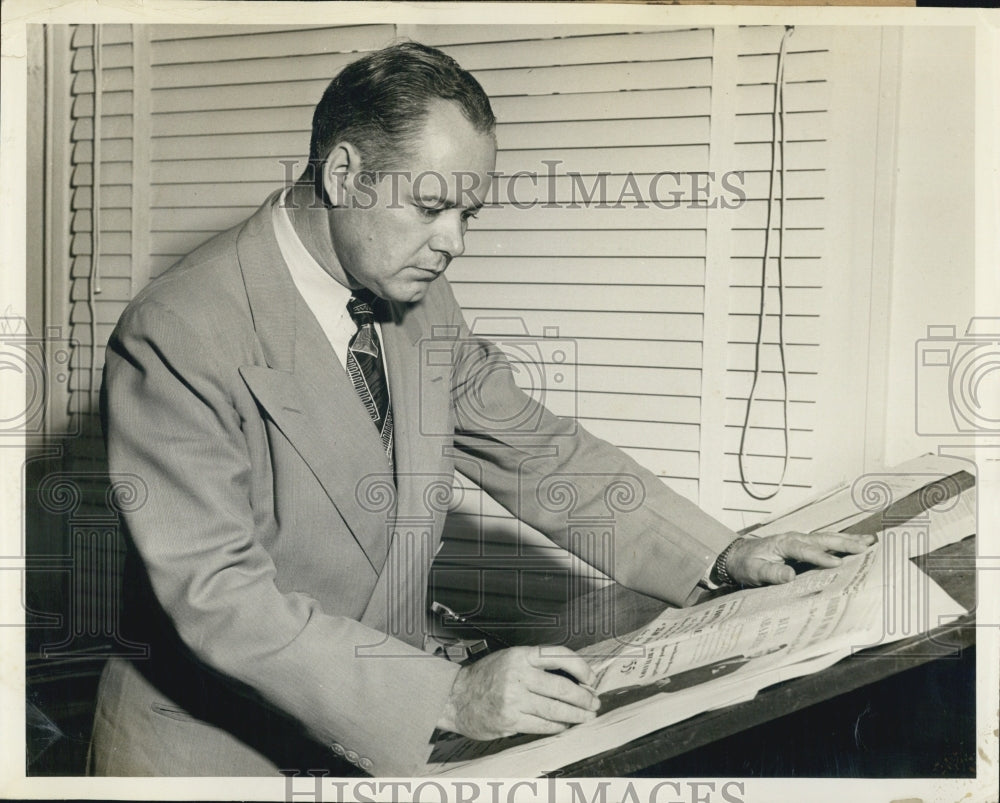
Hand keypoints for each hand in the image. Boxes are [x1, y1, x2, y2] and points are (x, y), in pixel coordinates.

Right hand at [436, 646, 599, 739]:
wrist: (455, 697)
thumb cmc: (484, 677)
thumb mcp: (508, 658)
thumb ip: (535, 665)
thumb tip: (571, 677)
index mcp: (520, 655)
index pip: (559, 656)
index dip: (580, 667)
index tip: (590, 678)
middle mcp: (518, 675)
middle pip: (562, 686)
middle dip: (583, 697)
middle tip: (594, 702)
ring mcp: (514, 699)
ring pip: (555, 709)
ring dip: (576, 715)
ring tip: (586, 716)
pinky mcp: (510, 720)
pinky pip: (542, 725)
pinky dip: (558, 726)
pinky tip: (565, 725)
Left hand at [725, 532, 875, 586]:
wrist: (736, 555)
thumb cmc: (745, 564)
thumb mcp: (753, 571)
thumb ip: (771, 573)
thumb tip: (789, 575)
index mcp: (783, 544)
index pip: (805, 550)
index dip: (821, 557)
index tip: (837, 565)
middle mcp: (795, 538)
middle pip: (823, 540)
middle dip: (845, 543)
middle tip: (866, 548)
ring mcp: (801, 540)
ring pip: (828, 538)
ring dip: (848, 540)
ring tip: (870, 541)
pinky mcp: (804, 546)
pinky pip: (826, 543)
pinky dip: (842, 542)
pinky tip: (857, 545)